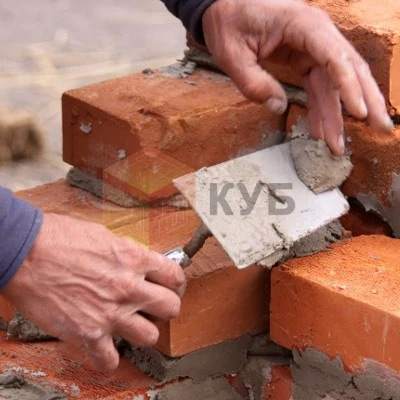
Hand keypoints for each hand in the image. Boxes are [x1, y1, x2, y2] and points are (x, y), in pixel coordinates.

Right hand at [2, 213, 184, 370]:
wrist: (25, 252)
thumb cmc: (59, 237)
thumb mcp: (103, 236)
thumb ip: (127, 253)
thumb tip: (138, 262)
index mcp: (133, 259)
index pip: (174, 276)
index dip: (177, 284)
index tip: (172, 288)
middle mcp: (128, 287)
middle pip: (171, 308)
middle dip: (167, 308)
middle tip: (156, 307)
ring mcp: (110, 312)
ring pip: (150, 336)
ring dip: (143, 332)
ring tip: (132, 326)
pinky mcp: (88, 332)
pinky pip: (110, 359)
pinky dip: (109, 358)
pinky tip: (105, 349)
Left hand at [202, 0, 393, 155]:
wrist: (224, 8)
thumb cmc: (229, 24)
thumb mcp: (232, 55)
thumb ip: (253, 82)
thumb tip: (278, 107)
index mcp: (302, 25)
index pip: (335, 57)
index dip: (349, 87)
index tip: (359, 113)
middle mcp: (315, 34)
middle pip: (349, 69)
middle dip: (365, 100)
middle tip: (380, 128)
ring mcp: (312, 47)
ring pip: (335, 83)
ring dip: (339, 115)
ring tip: (340, 145)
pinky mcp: (304, 58)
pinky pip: (318, 86)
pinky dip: (320, 109)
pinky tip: (320, 131)